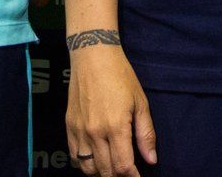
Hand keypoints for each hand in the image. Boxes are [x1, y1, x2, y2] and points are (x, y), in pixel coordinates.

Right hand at [66, 44, 157, 176]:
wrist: (92, 57)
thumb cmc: (120, 76)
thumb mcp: (140, 102)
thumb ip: (145, 134)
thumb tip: (151, 160)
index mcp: (115, 126)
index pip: (123, 166)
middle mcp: (94, 132)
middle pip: (105, 171)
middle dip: (119, 176)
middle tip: (128, 171)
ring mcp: (79, 131)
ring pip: (88, 168)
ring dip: (101, 173)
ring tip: (112, 167)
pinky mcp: (69, 126)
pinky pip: (74, 156)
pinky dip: (85, 164)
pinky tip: (96, 159)